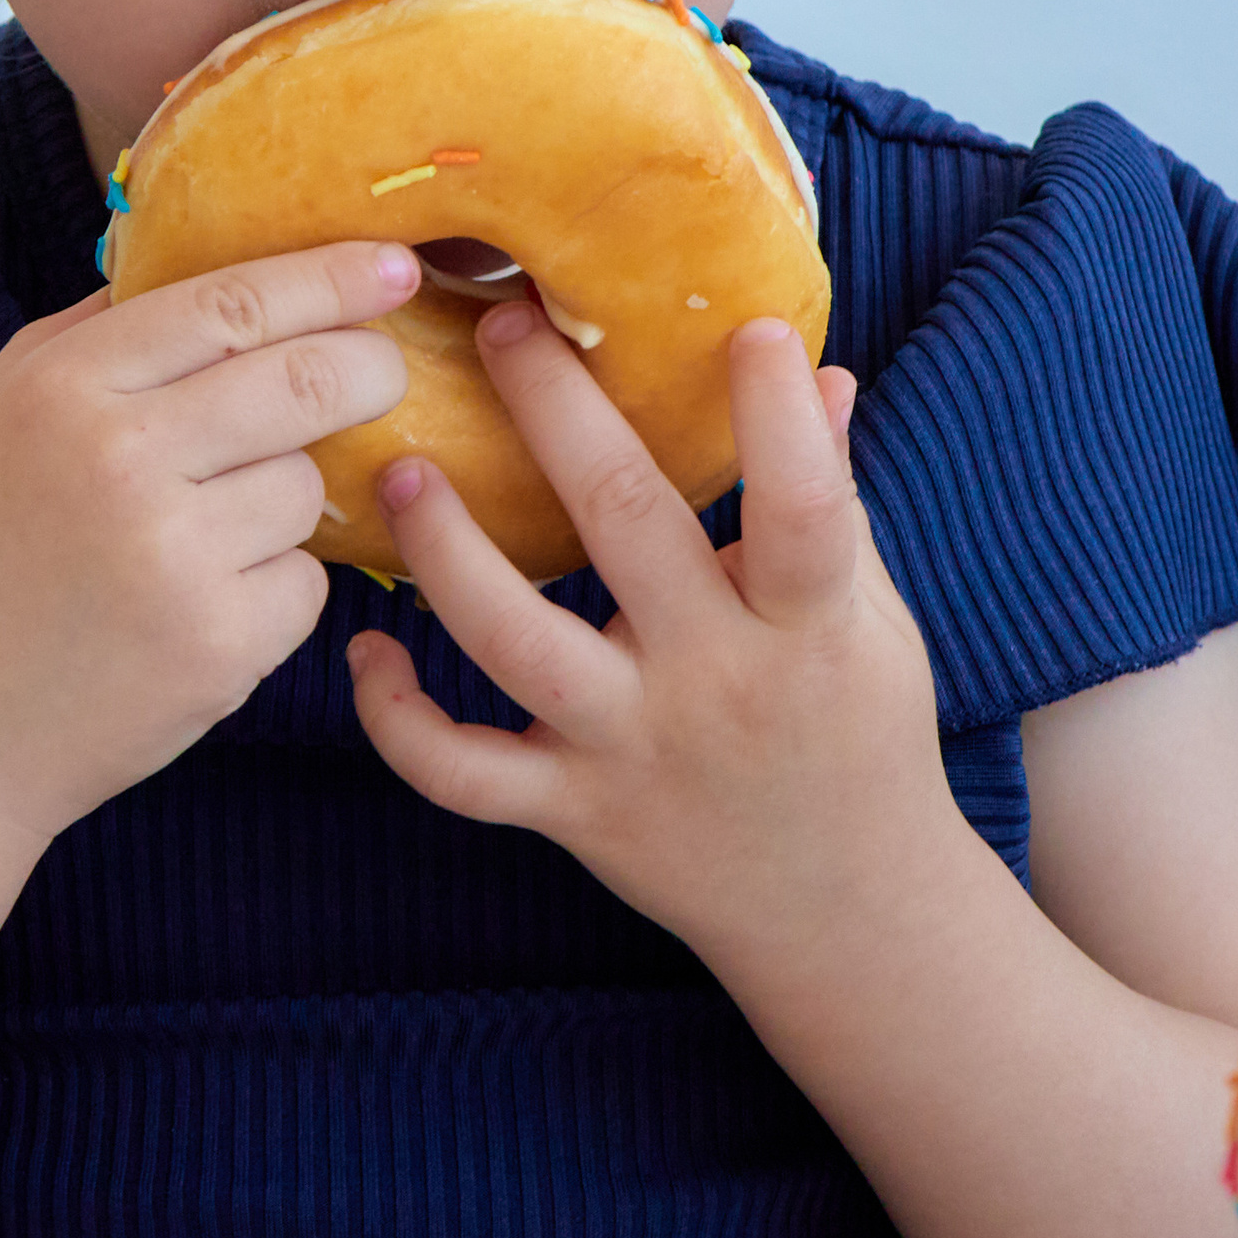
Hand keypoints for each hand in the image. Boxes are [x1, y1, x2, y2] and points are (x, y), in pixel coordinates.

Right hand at [0, 244, 416, 851]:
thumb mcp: (1, 418)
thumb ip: (96, 335)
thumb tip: (210, 268)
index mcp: (63, 388)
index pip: (234, 304)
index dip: (333, 277)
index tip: (394, 264)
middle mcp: (120, 459)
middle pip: (308, 379)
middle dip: (370, 367)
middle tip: (381, 372)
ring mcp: (174, 557)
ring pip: (307, 487)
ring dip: (285, 502)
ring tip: (204, 536)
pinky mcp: (218, 647)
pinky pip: (304, 585)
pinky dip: (273, 593)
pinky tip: (197, 612)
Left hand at [344, 303, 955, 969]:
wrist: (845, 912)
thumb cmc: (858, 729)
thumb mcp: (873, 618)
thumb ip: (833, 500)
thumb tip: (819, 371)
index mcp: (809, 627)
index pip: (804, 515)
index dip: (779, 424)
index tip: (745, 332)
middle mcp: (716, 682)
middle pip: (628, 533)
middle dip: (559, 417)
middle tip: (502, 326)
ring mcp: (633, 748)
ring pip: (517, 646)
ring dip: (447, 554)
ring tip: (400, 473)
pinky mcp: (573, 810)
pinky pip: (462, 772)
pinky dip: (398, 720)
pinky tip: (364, 650)